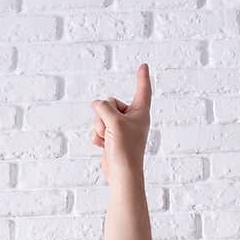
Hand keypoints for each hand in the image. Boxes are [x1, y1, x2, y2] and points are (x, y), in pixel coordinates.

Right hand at [90, 65, 151, 184]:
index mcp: (140, 113)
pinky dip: (98, 137)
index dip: (142, 77)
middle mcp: (132, 119)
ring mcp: (121, 129)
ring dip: (100, 127)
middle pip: (110, 102)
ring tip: (109, 140)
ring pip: (101, 115)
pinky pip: (98, 128)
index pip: (142, 90)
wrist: (121, 174)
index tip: (143, 65)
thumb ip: (104, 106)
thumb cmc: (125, 149)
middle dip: (105, 114)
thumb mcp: (114, 121)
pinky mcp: (112, 138)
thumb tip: (96, 105)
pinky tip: (104, 146)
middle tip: (113, 130)